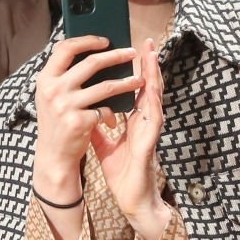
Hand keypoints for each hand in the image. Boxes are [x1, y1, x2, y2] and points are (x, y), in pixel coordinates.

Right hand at [30, 34, 143, 202]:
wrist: (53, 156)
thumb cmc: (57, 122)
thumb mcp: (51, 96)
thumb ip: (64, 76)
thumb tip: (90, 53)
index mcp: (45, 79)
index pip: (65, 48)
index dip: (87, 40)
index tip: (105, 40)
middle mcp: (53, 89)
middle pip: (91, 62)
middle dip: (116, 56)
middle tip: (131, 53)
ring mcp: (66, 105)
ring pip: (106, 86)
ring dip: (127, 82)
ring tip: (139, 80)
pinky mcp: (79, 122)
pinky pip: (105, 110)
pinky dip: (111, 114)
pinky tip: (113, 119)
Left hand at [89, 41, 169, 239]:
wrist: (131, 198)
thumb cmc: (123, 173)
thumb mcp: (104, 146)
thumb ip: (97, 128)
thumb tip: (86, 113)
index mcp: (134, 121)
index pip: (134, 90)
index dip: (133, 71)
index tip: (128, 51)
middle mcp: (144, 122)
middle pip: (147, 87)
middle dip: (147, 64)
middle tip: (145, 42)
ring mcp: (149, 130)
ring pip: (154, 96)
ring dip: (154, 75)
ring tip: (152, 54)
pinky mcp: (150, 141)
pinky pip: (153, 117)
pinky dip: (153, 100)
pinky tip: (152, 87)